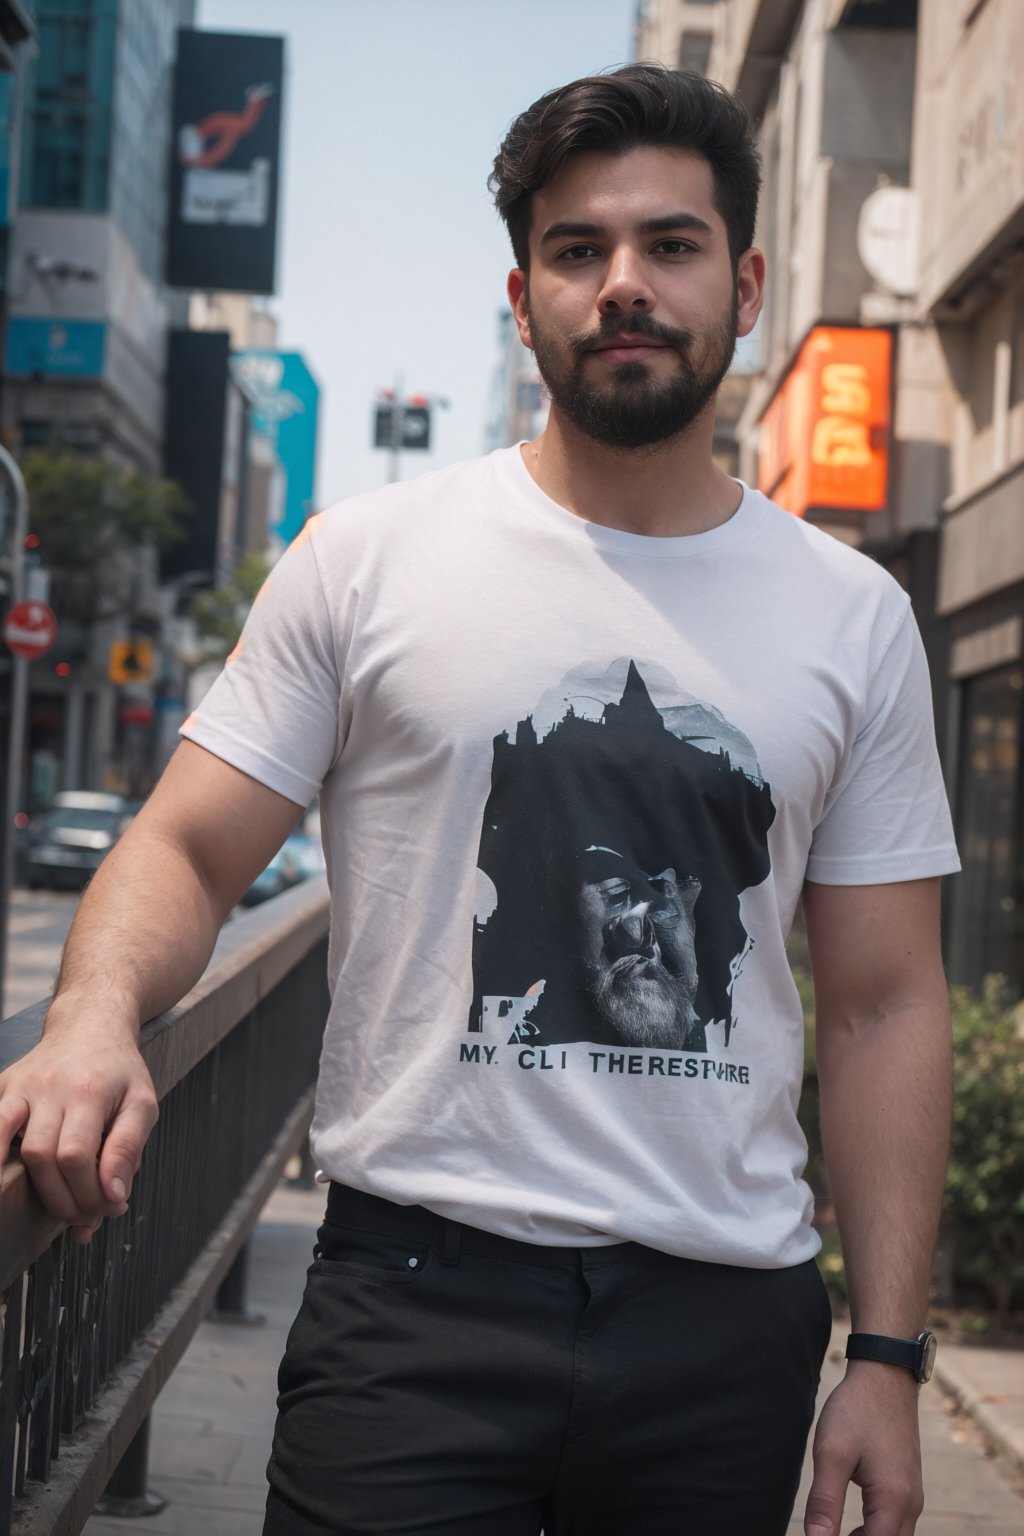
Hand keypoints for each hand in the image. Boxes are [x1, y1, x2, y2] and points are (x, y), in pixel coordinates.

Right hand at [0, 1020, 157, 1244]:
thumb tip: (114, 1196)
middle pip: (43, 1157)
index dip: (88, 1192)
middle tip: (85, 1214)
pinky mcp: (3, 1086)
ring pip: (7, 1143)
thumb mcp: (142, 1104)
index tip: (108, 1208)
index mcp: (89, 1090)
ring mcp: (20, 1086)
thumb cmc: (119, 1071)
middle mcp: (49, 1086)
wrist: (90, 1026)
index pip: (77, 1155)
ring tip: (57, 1206)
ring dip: (31, 1186)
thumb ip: (128, 1149)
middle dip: (64, 1198)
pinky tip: (5, 1179)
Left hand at [805, 1364, 923, 1535]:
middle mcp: (911, 1504)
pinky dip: (876, 1532)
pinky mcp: (908, 1486)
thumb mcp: (832, 1452)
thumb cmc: (857, 1410)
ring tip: (833, 1533)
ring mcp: (913, 1495)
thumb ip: (824, 1501)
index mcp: (893, 1500)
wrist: (885, 1375)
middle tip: (826, 1533)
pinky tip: (850, 1528)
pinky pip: (896, 1524)